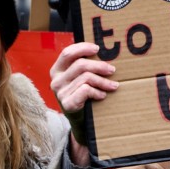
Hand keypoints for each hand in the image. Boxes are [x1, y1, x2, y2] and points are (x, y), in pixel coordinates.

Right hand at [50, 42, 118, 165]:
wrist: (79, 121)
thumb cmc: (81, 94)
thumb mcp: (78, 78)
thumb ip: (83, 66)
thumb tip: (104, 51)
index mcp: (57, 70)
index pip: (67, 53)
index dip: (83, 48)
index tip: (98, 48)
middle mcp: (56, 80)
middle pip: (80, 65)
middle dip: (99, 66)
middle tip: (112, 69)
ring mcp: (60, 93)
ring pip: (86, 78)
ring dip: (103, 81)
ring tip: (113, 85)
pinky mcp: (67, 104)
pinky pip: (85, 90)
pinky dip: (97, 92)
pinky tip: (102, 95)